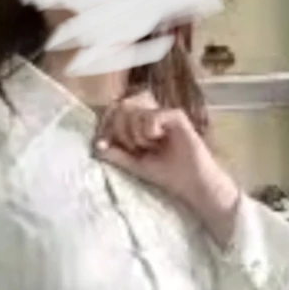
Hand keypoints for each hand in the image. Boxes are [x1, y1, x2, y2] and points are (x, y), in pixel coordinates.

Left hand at [93, 92, 240, 246]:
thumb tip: (97, 145)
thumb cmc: (167, 174)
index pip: (116, 110)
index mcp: (141, 124)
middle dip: (121, 130)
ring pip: (133, 110)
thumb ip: (117, 155)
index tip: (107, 144)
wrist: (191, 183)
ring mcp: (163, 113)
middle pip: (122, 106)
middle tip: (135, 147)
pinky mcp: (176, 115)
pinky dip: (149, 130)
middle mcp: (151, 114)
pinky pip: (151, 115)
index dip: (108, 124)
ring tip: (150, 146)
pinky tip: (159, 139)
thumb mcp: (135, 165)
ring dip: (135, 133)